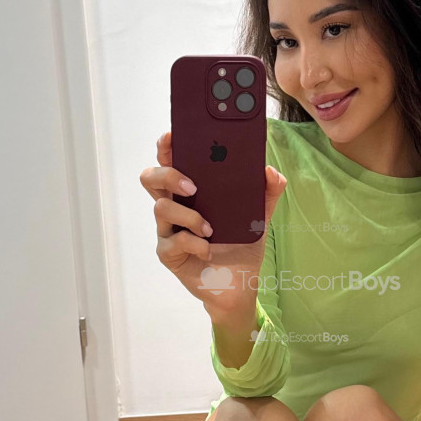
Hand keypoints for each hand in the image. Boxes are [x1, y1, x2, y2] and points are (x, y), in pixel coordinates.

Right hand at [139, 131, 287, 315]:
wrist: (240, 285)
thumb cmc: (240, 244)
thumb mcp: (259, 215)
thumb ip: (267, 191)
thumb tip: (270, 171)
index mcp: (191, 190)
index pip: (171, 160)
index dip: (167, 146)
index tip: (173, 136)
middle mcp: (175, 206)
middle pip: (151, 178)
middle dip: (168, 174)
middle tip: (193, 186)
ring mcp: (169, 230)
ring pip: (161, 208)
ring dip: (188, 216)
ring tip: (210, 228)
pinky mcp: (169, 254)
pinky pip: (173, 242)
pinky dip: (193, 243)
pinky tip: (208, 249)